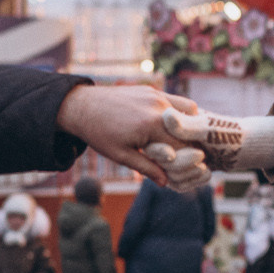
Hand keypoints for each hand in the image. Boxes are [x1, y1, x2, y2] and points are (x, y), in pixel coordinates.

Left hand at [56, 83, 198, 186]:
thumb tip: (167, 182)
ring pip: (190, 112)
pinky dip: (181, 114)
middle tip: (188, 156)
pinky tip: (172, 126)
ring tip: (181, 141)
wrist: (82, 106)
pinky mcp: (153, 90)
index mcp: (151, 125)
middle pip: (189, 130)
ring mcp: (157, 95)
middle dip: (190, 144)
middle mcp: (158, 107)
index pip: (182, 146)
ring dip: (190, 127)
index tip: (188, 169)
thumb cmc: (99, 133)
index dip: (187, 160)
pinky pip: (177, 101)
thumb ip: (147, 168)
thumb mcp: (122, 155)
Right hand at [145, 107, 273, 192]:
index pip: (152, 142)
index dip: (159, 151)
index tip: (172, 155)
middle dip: (180, 164)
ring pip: (167, 175)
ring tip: (206, 169)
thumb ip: (187, 125)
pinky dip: (191, 182)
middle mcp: (166, 141)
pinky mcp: (180, 171)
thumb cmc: (227, 133)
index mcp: (168, 126)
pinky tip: (207, 175)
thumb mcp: (208, 128)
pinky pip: (176, 183)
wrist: (243, 146)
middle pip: (159, 161)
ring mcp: (173, 157)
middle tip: (202, 158)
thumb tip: (166, 116)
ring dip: (187, 175)